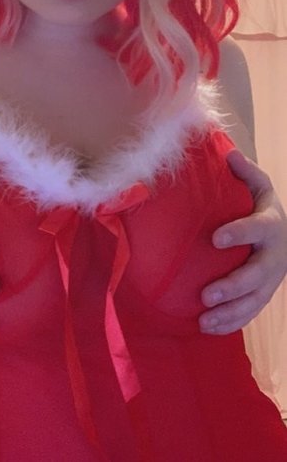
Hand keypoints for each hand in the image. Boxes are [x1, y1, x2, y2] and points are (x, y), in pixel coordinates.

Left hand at [199, 149, 286, 334]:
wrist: (283, 234)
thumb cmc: (260, 206)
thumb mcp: (258, 186)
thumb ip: (245, 172)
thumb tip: (229, 154)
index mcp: (271, 224)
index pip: (257, 228)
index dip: (240, 233)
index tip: (215, 238)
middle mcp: (274, 255)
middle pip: (258, 274)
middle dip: (233, 286)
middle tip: (206, 293)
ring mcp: (271, 279)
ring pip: (255, 301)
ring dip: (230, 313)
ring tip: (203, 321)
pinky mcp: (263, 295)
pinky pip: (250, 313)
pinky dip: (231, 323)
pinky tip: (207, 328)